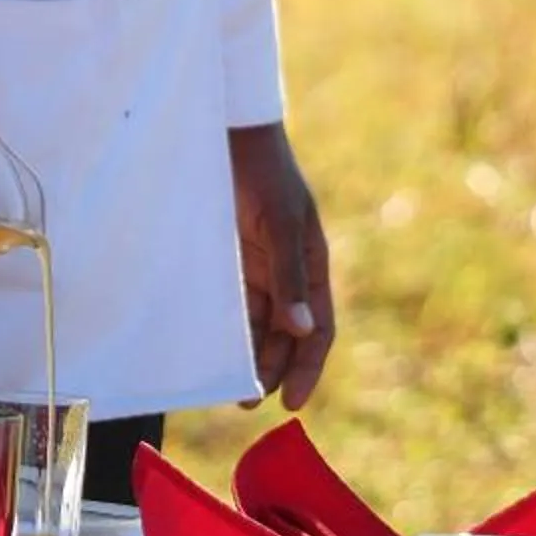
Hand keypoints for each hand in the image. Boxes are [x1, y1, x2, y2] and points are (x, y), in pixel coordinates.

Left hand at [229, 122, 334, 411]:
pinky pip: (233, 305)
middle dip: (274, 370)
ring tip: (232, 388)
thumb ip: (289, 276)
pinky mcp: (229, 260)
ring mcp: (258, 267)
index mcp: (313, 263)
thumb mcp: (281, 222)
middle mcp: (288, 271)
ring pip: (259, 325)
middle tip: (250, 402)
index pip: (319, 328)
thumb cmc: (263, 171)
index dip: (308, 367)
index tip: (291, 403)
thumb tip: (302, 329)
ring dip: (251, 357)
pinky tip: (215, 352)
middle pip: (287, 335)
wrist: (226, 132)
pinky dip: (229, 331)